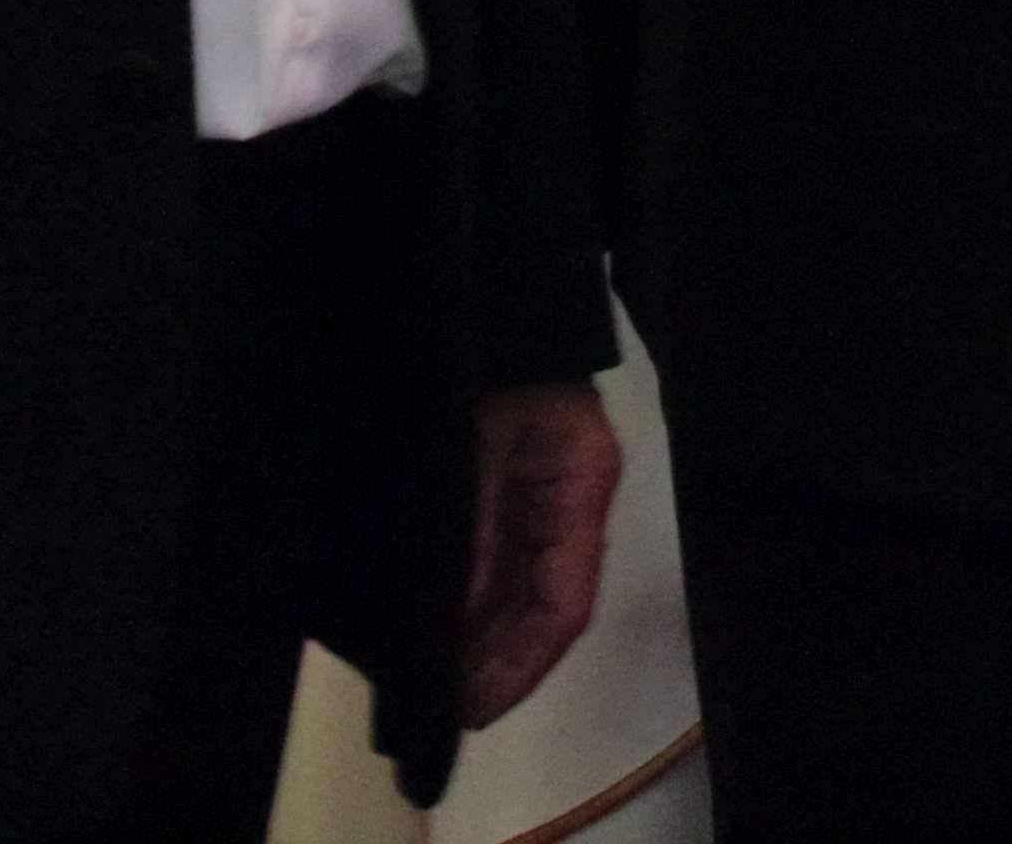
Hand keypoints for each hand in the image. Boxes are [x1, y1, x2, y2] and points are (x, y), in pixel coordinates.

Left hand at [460, 380, 621, 728]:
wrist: (484, 298)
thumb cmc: (487, 355)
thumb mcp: (474, 443)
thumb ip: (470, 530)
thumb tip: (450, 621)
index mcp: (579, 484)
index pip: (564, 604)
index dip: (520, 666)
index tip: (473, 709)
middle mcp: (567, 498)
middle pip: (539, 606)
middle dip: (493, 663)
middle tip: (442, 712)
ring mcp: (537, 493)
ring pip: (513, 590)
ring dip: (476, 639)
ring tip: (432, 686)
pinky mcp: (505, 486)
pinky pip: (492, 561)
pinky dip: (464, 601)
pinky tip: (433, 631)